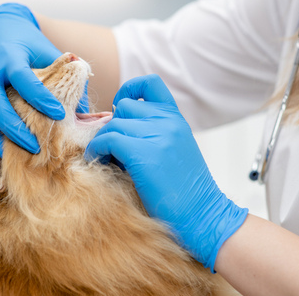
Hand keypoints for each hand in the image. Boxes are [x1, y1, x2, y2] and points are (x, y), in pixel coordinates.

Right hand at [0, 3, 64, 156]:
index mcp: (10, 58)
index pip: (22, 79)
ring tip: (22, 153)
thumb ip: (66, 77)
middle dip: (15, 127)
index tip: (60, 114)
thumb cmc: (29, 44)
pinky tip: (5, 152)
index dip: (40, 98)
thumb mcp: (48, 52)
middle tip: (37, 146)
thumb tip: (86, 108)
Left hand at [85, 74, 247, 271]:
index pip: (150, 84)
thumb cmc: (185, 190)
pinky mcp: (143, 153)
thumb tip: (115, 126)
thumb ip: (154, 133)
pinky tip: (98, 162)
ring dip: (103, 141)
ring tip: (105, 159)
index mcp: (177, 119)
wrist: (202, 214)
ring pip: (113, 124)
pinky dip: (96, 150)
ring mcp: (157, 135)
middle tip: (112, 150)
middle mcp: (168, 121)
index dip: (129, 89)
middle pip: (124, 107)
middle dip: (113, 127)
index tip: (118, 106)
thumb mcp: (176, 150)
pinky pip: (106, 140)